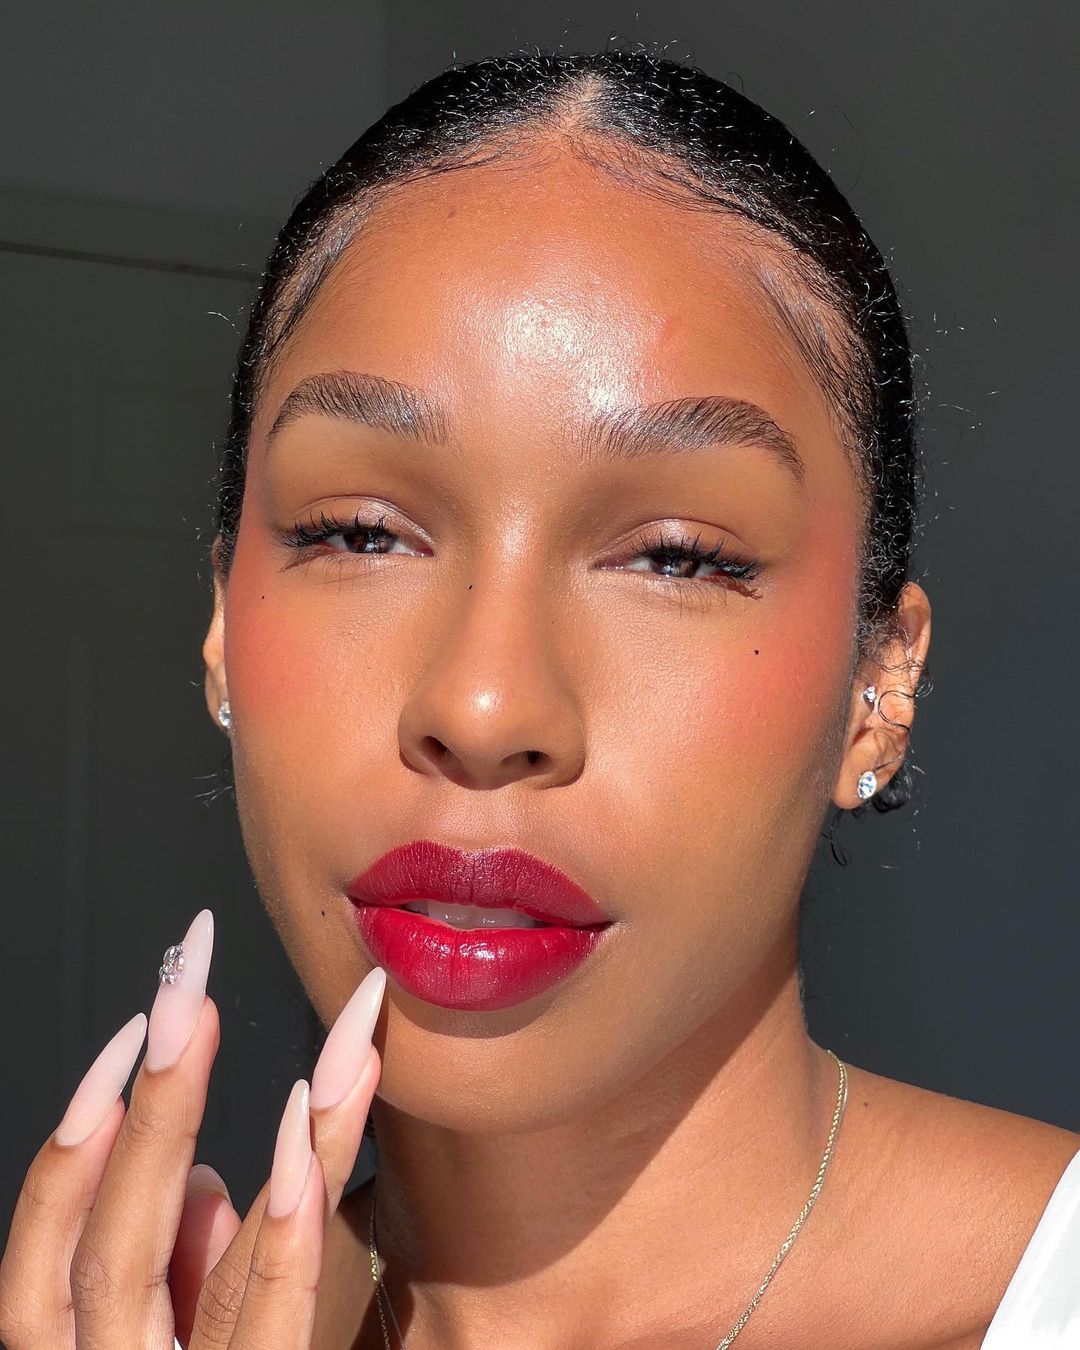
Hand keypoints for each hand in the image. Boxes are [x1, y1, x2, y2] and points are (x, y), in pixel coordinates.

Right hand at [0, 909, 385, 1347]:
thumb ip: (187, 1273)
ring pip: (188, 1262)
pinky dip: (283, 1219)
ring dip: (233, 1124)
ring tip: (281, 1024)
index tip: (132, 1033)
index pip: (44, 1250)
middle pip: (113, 1235)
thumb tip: (220, 1173)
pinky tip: (305, 1132)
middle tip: (190, 975)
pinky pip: (264, 1321)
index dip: (77, 1141)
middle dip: (156, 1095)